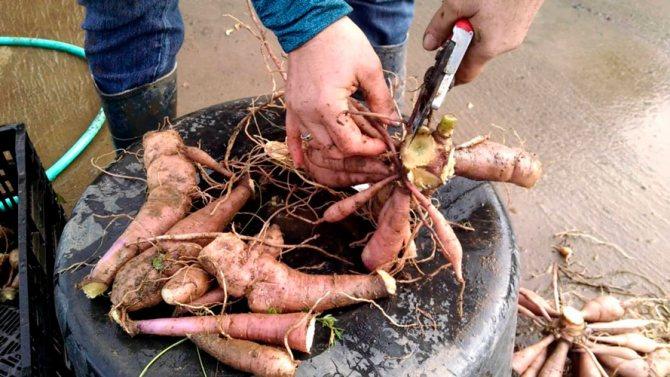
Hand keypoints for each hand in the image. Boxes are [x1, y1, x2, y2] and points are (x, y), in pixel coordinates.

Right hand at [285, 17, 396, 172]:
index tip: (384, 144)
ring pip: (318, 144)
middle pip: (334, 149)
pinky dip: (296, 148)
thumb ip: (381, 101)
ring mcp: (298, 110)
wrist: (312, 24)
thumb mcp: (370, 69)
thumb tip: (391, 123)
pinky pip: (291, 133)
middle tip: (374, 141)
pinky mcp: (292, 105)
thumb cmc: (341, 42)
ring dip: (336, 146)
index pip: (350, 144)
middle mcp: (309, 113)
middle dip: (357, 149)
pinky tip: (300, 162)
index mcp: (328, 105)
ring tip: (355, 137)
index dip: (370, 149)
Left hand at [423, 0, 543, 83]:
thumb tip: (429, 44)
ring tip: (470, 6)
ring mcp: (515, 33)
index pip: (465, 74)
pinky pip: (496, 29)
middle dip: (458, 41)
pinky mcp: (520, 21)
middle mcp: (505, 45)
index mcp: (489, 47)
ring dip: (471, 28)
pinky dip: (484, 21)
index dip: (449, 74)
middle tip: (452, 20)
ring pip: (484, 39)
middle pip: (473, 54)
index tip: (437, 69)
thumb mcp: (459, 3)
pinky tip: (483, 3)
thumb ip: (441, 26)